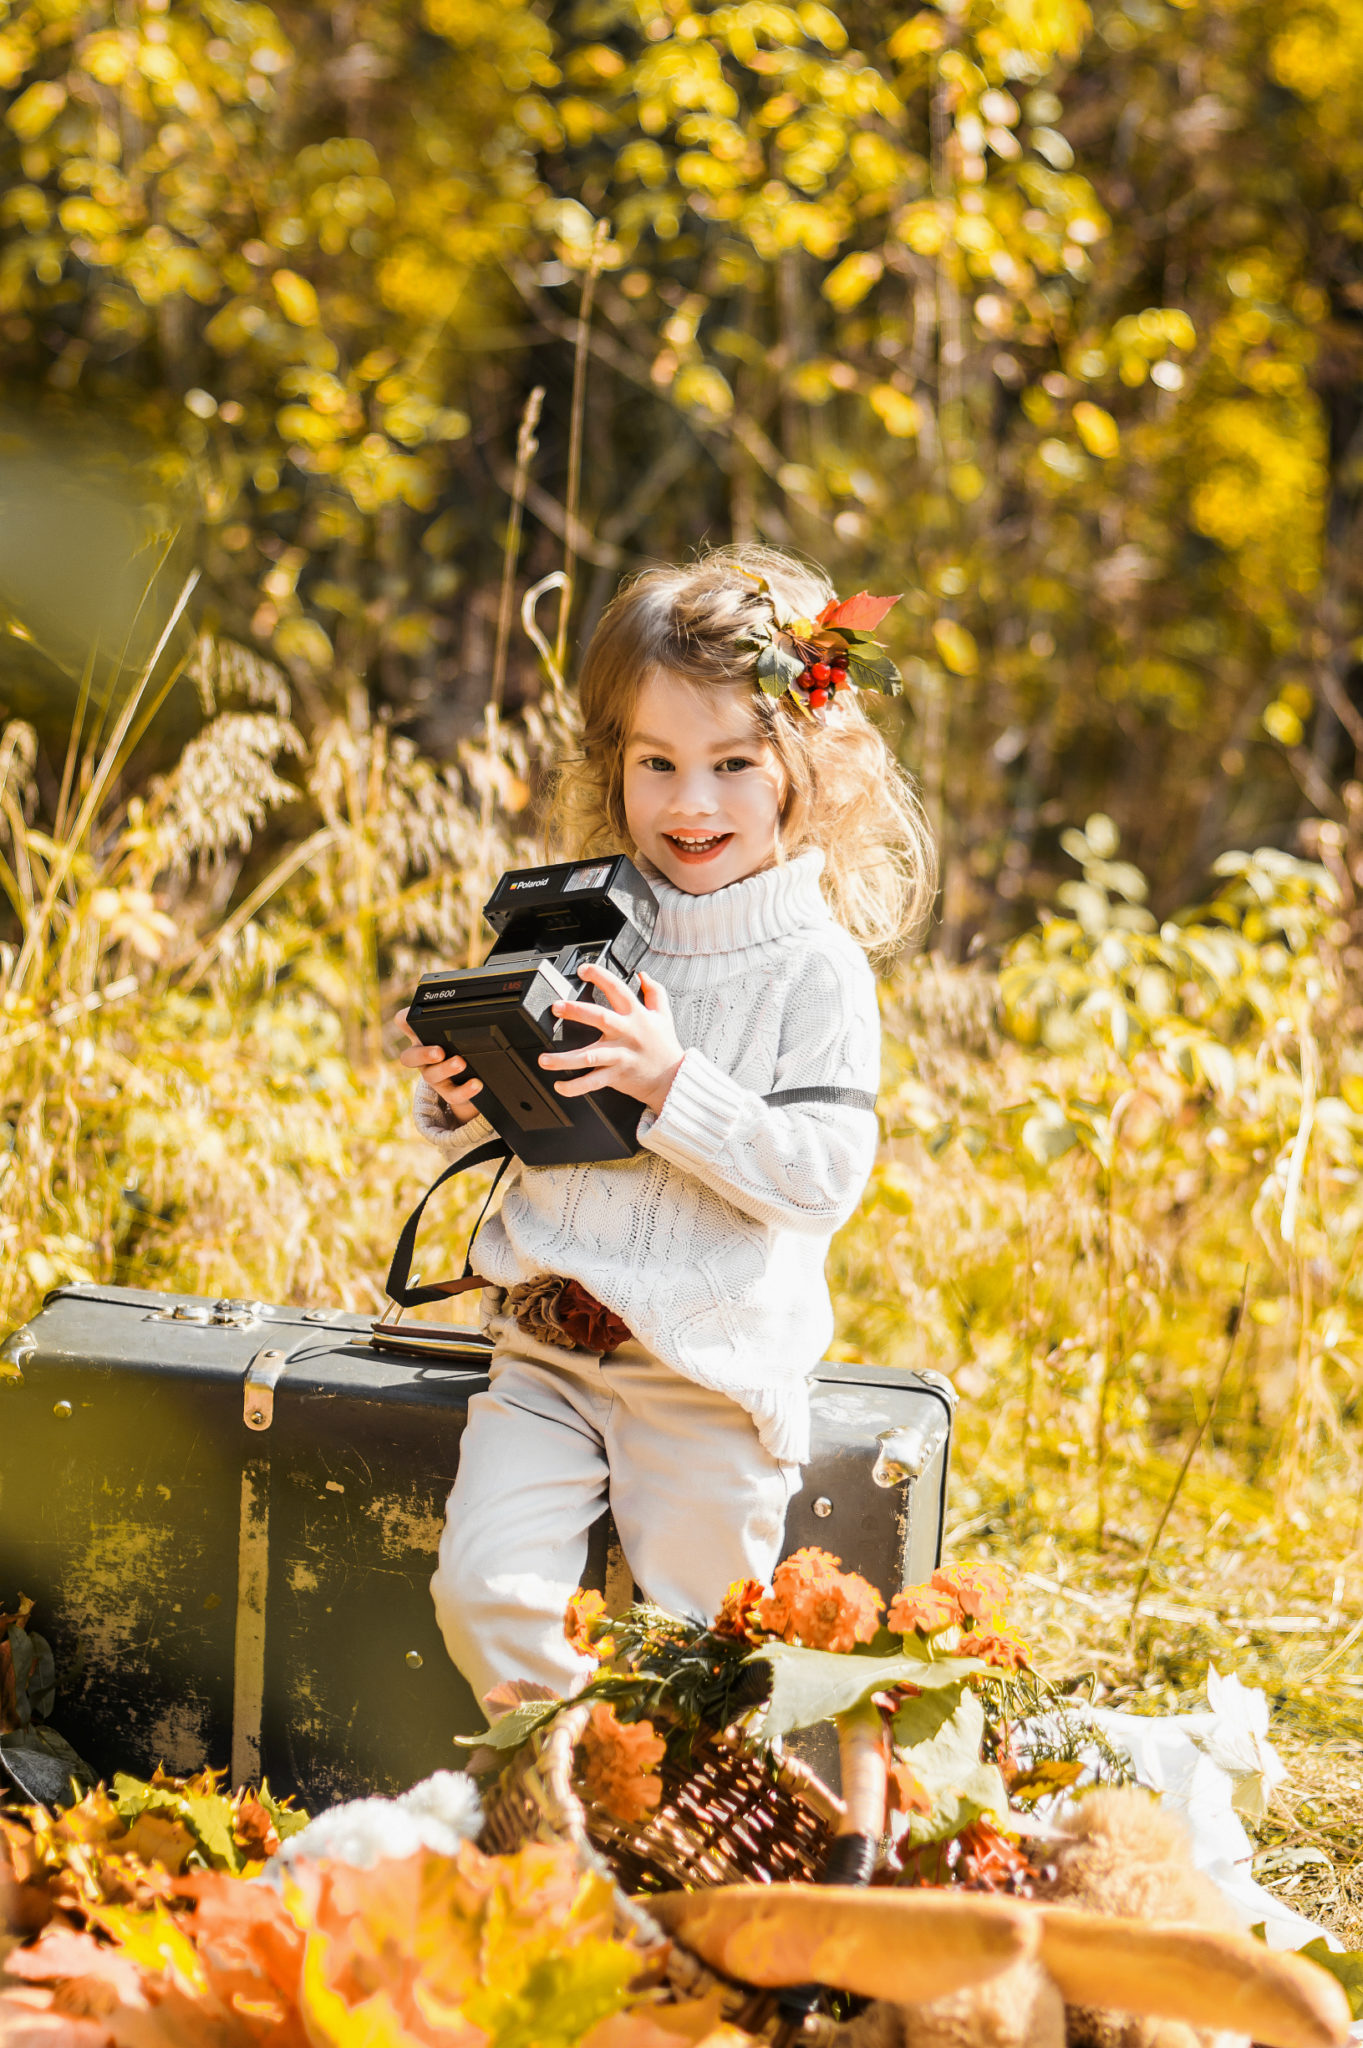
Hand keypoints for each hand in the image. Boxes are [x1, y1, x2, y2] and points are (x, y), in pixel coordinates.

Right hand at [396, 1008, 483, 1123]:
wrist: (473, 1079)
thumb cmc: (462, 1046)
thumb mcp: (460, 1028)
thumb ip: (464, 1015)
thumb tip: (484, 992)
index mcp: (423, 1036)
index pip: (406, 1023)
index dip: (404, 1019)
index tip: (410, 1016)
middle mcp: (424, 1057)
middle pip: (409, 1057)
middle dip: (422, 1054)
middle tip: (438, 1051)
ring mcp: (435, 1076)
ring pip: (430, 1076)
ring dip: (445, 1069)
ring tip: (461, 1063)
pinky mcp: (449, 1092)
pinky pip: (452, 1095)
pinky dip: (464, 1090)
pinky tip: (477, 1084)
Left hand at [538, 964, 683, 1113]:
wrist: (672, 1079)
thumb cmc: (665, 1046)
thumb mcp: (664, 1016)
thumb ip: (655, 992)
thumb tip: (643, 975)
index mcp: (636, 1015)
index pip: (618, 989)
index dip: (600, 976)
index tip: (583, 970)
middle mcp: (627, 1033)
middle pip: (600, 1018)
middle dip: (576, 1012)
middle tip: (556, 1007)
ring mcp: (620, 1056)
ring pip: (590, 1056)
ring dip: (565, 1059)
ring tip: (544, 1059)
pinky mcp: (616, 1075)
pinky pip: (593, 1082)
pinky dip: (575, 1086)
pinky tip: (559, 1085)